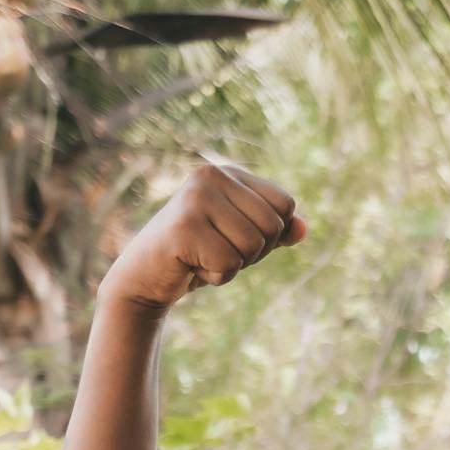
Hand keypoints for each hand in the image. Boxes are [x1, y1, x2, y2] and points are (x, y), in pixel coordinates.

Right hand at [100, 159, 308, 310]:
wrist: (145, 278)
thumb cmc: (197, 256)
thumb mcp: (242, 242)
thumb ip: (274, 233)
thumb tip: (304, 229)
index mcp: (227, 172)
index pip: (285, 204)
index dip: (270, 235)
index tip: (234, 238)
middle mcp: (211, 175)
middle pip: (272, 226)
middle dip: (253, 253)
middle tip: (216, 251)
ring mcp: (195, 198)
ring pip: (253, 246)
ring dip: (233, 266)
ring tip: (202, 257)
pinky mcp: (183, 227)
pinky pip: (229, 264)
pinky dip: (216, 277)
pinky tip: (191, 267)